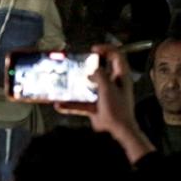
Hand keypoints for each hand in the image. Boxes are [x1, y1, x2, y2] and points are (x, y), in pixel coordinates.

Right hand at [56, 45, 154, 162]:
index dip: (106, 49)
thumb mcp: (108, 87)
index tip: (93, 49)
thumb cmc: (117, 108)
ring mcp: (104, 95)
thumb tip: (93, 69)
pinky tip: (59, 105)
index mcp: (121, 76)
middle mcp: (113, 84)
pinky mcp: (96, 106)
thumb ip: (100, 75)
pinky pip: (82, 103)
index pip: (116, 56)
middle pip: (102, 69)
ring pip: (89, 86)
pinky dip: (71, 104)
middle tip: (79, 61)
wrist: (119, 131)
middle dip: (90, 64)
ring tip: (67, 78)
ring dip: (78, 83)